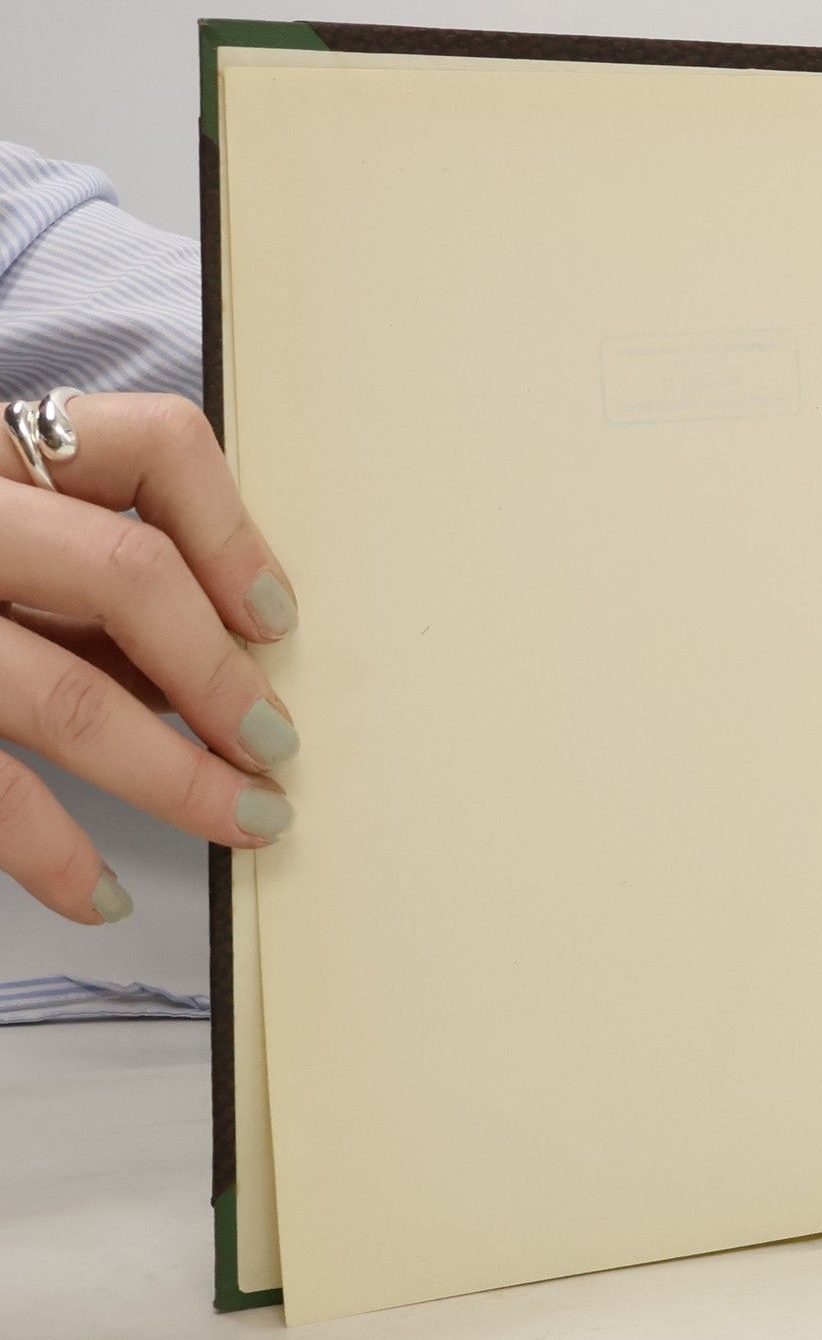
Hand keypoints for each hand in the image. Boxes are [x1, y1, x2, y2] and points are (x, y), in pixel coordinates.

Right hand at [0, 393, 298, 922]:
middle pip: (126, 573)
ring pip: (66, 696)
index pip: (152, 445)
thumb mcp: (8, 546)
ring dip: (176, 777)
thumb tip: (217, 674)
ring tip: (245, 822)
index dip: (234, 535)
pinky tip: (98, 894)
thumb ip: (94, 583)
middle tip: (274, 746)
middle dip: (220, 675)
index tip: (277, 621)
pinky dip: (54, 854)